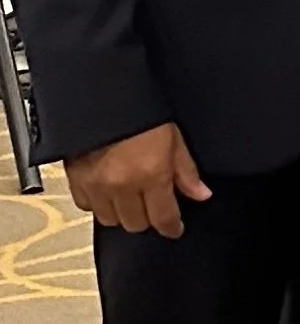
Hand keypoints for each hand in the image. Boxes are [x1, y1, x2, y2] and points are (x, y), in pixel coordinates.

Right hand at [64, 123, 211, 237]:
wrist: (103, 95)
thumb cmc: (142, 112)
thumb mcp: (174, 138)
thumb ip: (186, 171)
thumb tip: (201, 194)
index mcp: (151, 174)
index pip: (163, 218)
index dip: (171, 227)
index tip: (175, 228)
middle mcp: (122, 185)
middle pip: (136, 224)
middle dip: (148, 218)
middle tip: (152, 204)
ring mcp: (96, 184)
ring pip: (110, 219)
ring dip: (122, 213)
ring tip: (130, 196)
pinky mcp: (75, 179)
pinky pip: (86, 206)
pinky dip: (98, 203)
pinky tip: (107, 190)